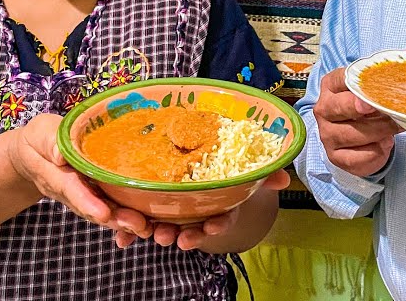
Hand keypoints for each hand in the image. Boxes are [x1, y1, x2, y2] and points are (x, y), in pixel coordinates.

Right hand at [6, 113, 151, 247]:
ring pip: (105, 212)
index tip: (103, 214)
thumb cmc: (39, 140)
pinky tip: (149, 221)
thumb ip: (50, 142)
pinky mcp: (96, 195)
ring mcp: (84, 196)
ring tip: (147, 227)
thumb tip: (59, 153)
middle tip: (138, 224)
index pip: (72, 190)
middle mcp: (72, 192)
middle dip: (115, 218)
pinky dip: (127, 217)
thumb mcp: (40, 134)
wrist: (33, 155)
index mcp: (56, 175)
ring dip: (125, 221)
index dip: (88, 202)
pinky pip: (111, 208)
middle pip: (94, 208)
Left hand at [122, 169, 291, 249]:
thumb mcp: (239, 169)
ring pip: (166, 228)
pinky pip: (137, 227)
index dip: (217, 224)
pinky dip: (127, 236)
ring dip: (160, 234)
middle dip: (186, 235)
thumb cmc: (220, 169)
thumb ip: (261, 174)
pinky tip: (120, 241)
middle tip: (178, 238)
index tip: (213, 226)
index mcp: (217, 205)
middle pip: (192, 228)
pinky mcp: (149, 212)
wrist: (195, 165)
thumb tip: (285, 178)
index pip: (221, 217)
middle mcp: (195, 214)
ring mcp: (172, 214)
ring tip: (153, 234)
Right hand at [313, 36, 405, 176]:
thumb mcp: (381, 83)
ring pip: (352, 134)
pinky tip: (385, 146)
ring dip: (378, 132)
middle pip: (339, 109)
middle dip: (365, 112)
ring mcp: (327, 134)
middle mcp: (324, 109)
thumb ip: (401, 62)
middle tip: (387, 113)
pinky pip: (356, 158)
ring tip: (396, 127)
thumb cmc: (370, 104)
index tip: (367, 98)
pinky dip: (374, 154)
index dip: (353, 88)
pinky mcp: (335, 157)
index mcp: (332, 85)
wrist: (361, 136)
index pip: (339, 81)